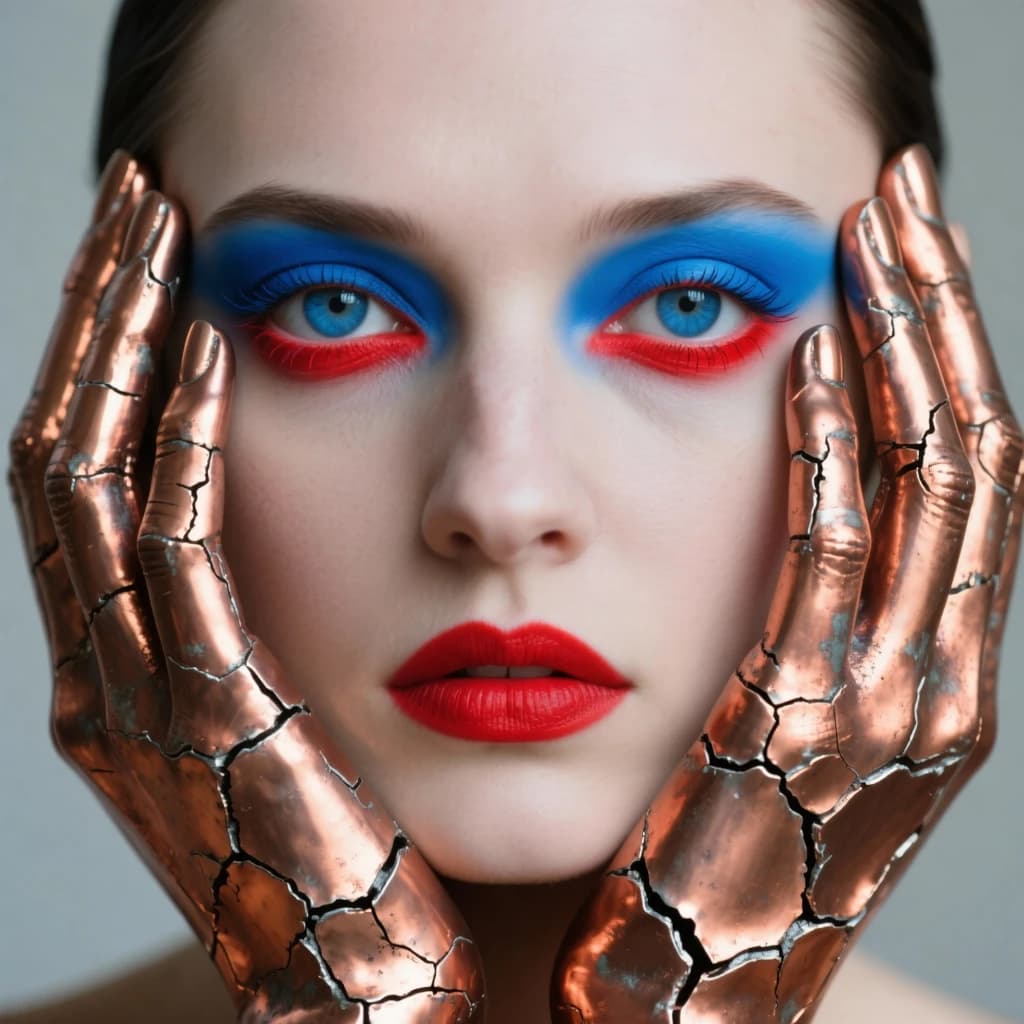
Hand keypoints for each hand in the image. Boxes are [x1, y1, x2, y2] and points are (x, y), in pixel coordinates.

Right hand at [7, 150, 484, 1022]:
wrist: (359, 990)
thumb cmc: (354, 848)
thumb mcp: (292, 717)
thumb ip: (271, 618)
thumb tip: (305, 520)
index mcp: (127, 661)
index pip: (91, 465)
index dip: (109, 347)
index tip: (158, 248)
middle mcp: (102, 664)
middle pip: (66, 443)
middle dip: (99, 311)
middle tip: (139, 193)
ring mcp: (133, 690)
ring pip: (90, 476)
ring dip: (121, 341)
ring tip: (156, 224)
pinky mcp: (205, 712)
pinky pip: (175, 546)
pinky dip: (183, 437)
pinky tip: (218, 348)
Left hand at [549, 144, 1023, 1020]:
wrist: (674, 1004)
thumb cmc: (699, 856)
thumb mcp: (769, 727)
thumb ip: (792, 615)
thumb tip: (779, 487)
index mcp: (934, 669)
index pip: (963, 467)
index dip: (943, 340)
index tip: (897, 240)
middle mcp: (940, 678)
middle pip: (969, 449)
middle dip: (937, 309)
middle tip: (900, 189)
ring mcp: (890, 706)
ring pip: (932, 486)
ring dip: (902, 346)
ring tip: (871, 228)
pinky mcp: (803, 727)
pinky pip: (830, 559)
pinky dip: (830, 451)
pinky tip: (805, 356)